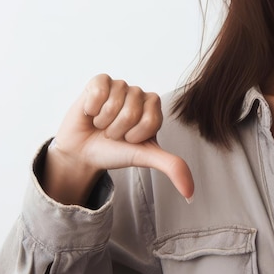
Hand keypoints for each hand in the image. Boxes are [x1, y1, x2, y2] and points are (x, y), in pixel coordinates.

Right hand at [43, 74, 193, 204]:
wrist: (83, 152)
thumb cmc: (115, 151)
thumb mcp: (144, 158)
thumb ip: (172, 167)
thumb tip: (190, 193)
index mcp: (154, 108)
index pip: (151, 120)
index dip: (135, 135)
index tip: (129, 140)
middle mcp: (139, 94)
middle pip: (131, 111)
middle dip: (118, 130)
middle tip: (112, 133)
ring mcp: (120, 85)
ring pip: (114, 102)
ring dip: (103, 121)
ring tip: (101, 124)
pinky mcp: (99, 81)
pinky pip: (99, 89)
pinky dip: (92, 107)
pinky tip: (91, 112)